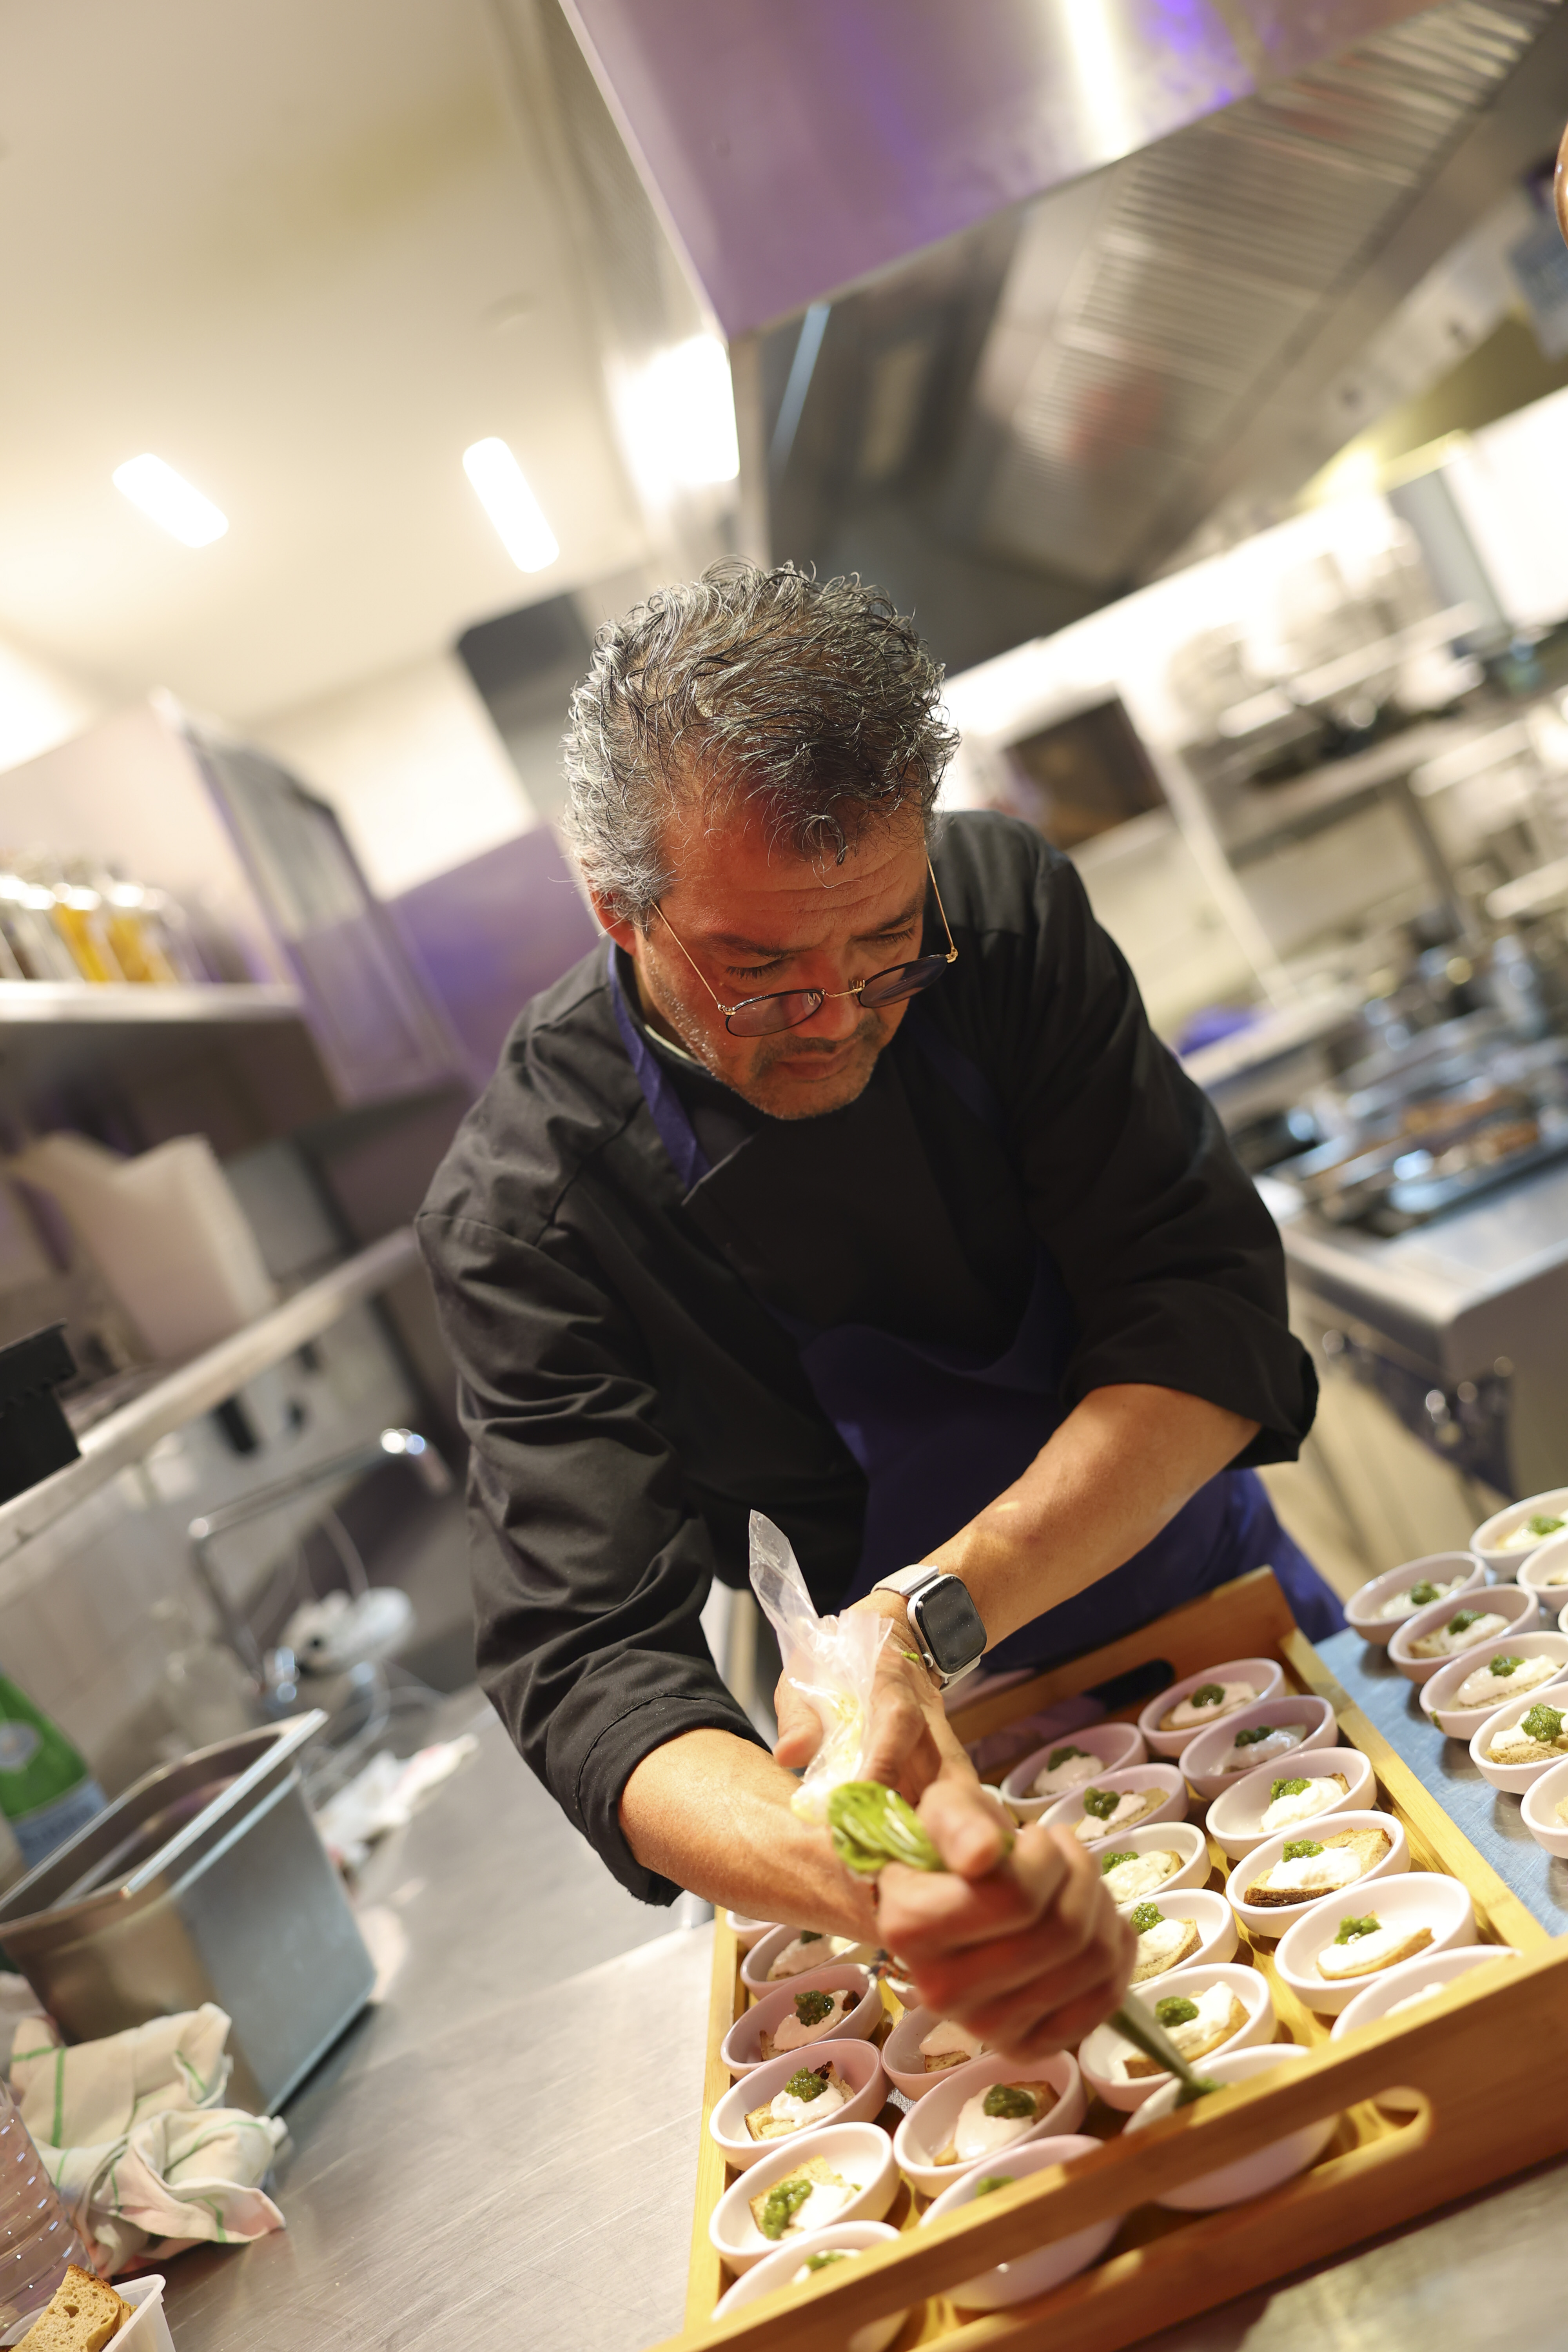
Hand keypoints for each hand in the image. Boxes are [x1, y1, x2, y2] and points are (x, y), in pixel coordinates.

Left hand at [773, 1590, 1009, 1876]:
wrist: (893, 1642)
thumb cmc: (842, 1661)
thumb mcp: (809, 1670)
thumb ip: (799, 1712)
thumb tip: (788, 1755)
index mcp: (893, 1691)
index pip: (896, 1725)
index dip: (883, 1763)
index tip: (859, 1802)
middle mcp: (930, 1731)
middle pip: (950, 1781)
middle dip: (950, 1830)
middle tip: (924, 1875)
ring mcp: (948, 1761)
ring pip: (964, 1808)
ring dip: (952, 1853)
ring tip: (936, 1901)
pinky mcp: (952, 1785)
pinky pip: (960, 1822)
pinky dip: (952, 1856)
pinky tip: (944, 1895)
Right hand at [875, 1820, 1135, 2057]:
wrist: (951, 1898)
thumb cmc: (952, 1848)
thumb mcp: (946, 1809)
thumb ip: (958, 1822)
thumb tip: (982, 1853)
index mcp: (909, 1927)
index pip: (1015, 1896)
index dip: (1043, 1856)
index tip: (1032, 1835)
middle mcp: (939, 1991)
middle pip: (1062, 1931)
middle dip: (1079, 1873)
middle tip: (1063, 1853)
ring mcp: (984, 2028)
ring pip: (1091, 1961)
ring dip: (1100, 1905)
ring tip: (1075, 1883)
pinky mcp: (1025, 2048)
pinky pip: (1105, 2000)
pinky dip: (1116, 1951)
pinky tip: (1095, 1922)